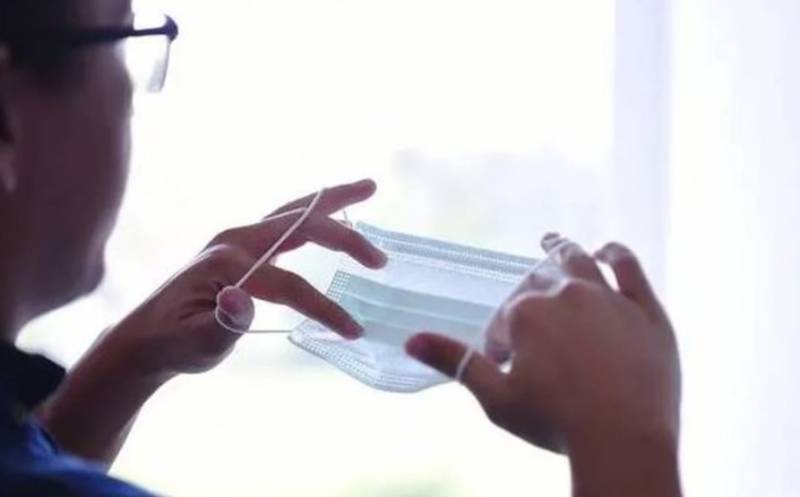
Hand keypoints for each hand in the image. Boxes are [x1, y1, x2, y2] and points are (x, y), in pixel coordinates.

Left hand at [104, 178, 386, 378]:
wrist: (145, 339)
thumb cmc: (171, 344)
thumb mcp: (195, 343)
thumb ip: (220, 323)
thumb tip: (240, 302)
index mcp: (228, 261)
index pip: (290, 283)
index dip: (324, 306)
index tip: (352, 330)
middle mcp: (236, 241)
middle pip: (300, 223)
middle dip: (344, 235)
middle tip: (379, 258)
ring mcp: (238, 240)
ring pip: (294, 213)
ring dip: (332, 202)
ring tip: (367, 188)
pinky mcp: (241, 249)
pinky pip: (285, 225)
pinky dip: (313, 216)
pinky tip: (328, 217)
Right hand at [406, 235, 680, 494]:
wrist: (624, 440)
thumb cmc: (555, 421)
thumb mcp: (496, 397)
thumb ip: (454, 361)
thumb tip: (411, 339)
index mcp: (527, 313)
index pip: (506, 319)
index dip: (504, 343)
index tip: (509, 368)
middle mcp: (566, 294)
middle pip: (539, 284)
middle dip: (529, 301)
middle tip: (532, 329)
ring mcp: (609, 298)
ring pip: (580, 263)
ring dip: (562, 252)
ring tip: (552, 243)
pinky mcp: (646, 309)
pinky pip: (630, 269)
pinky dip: (615, 254)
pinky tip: (606, 250)